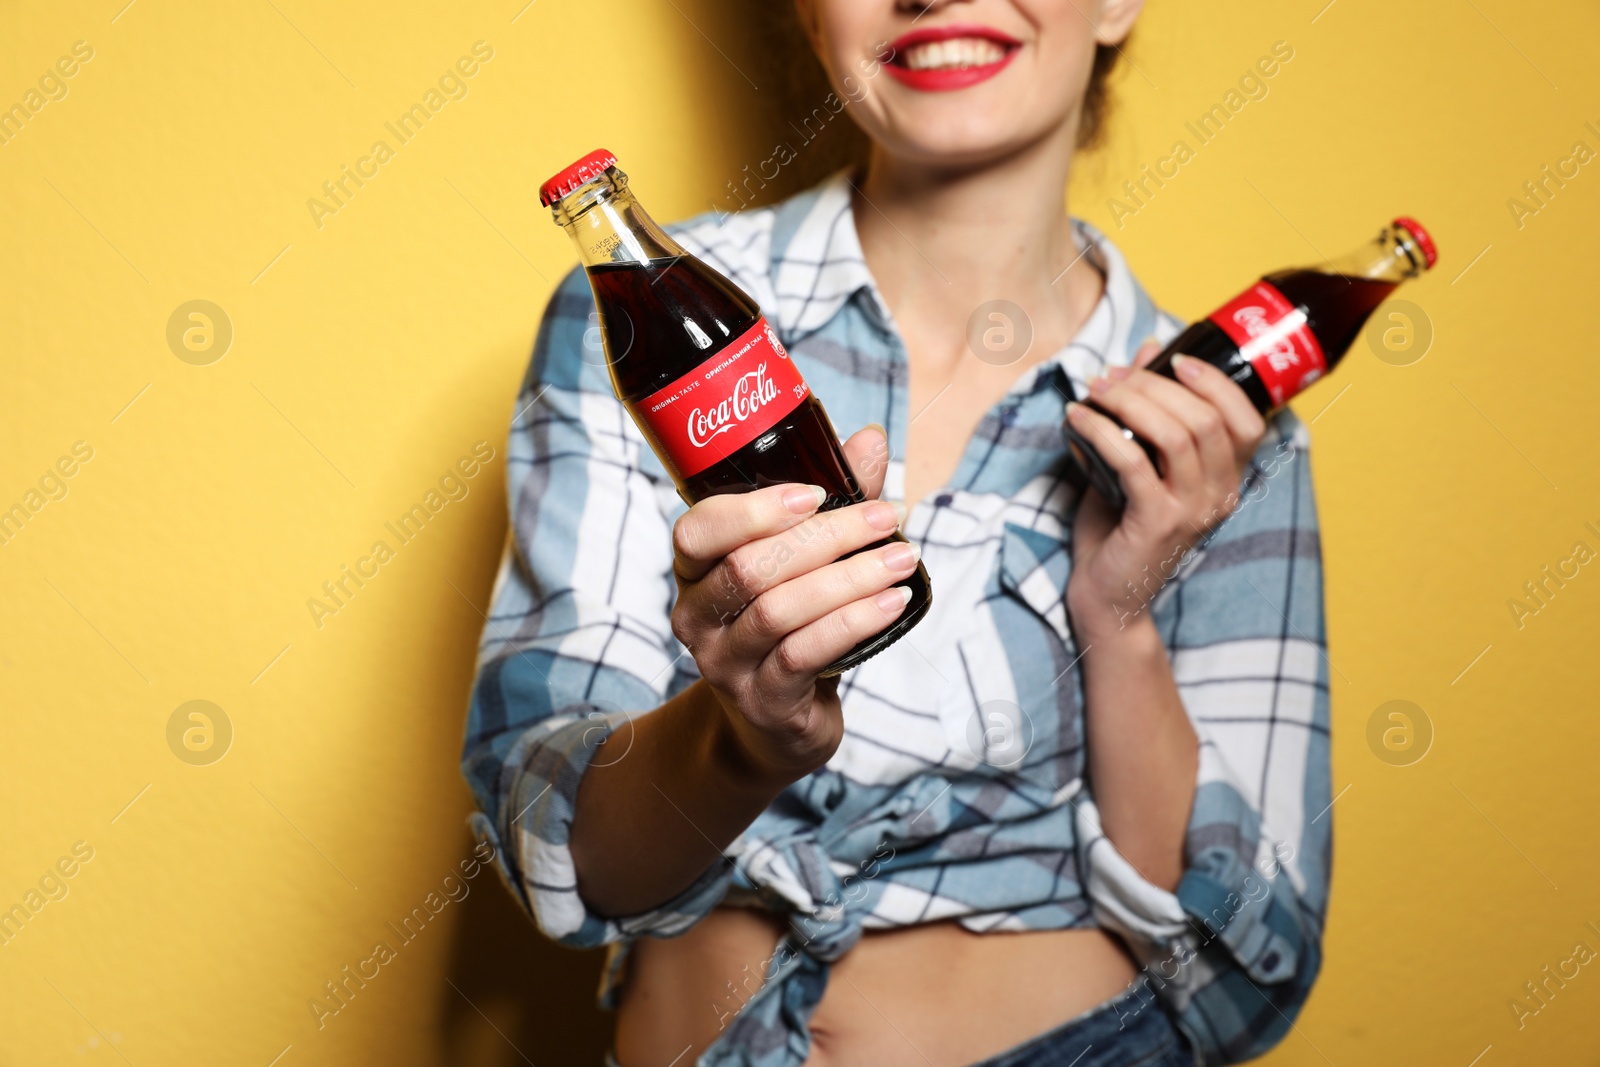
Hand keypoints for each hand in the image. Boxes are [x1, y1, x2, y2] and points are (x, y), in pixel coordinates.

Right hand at [669, 426, 917, 786]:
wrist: (777, 722)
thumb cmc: (791, 625)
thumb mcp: (804, 562)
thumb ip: (831, 502)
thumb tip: (870, 440)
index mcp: (696, 571)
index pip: (697, 531)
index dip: (754, 509)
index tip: (817, 493)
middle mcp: (696, 617)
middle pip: (750, 567)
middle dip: (827, 537)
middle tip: (887, 518)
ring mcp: (724, 664)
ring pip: (778, 611)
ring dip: (848, 579)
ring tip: (901, 560)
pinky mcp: (762, 701)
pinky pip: (802, 655)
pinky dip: (852, 623)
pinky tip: (892, 603)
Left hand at [1065, 342, 1266, 637]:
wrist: (1108, 598)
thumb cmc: (1121, 529)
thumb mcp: (1140, 463)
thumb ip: (1150, 412)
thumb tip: (1151, 349)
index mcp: (1227, 480)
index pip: (1248, 421)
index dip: (1216, 383)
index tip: (1173, 360)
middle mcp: (1219, 495)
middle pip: (1205, 418)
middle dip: (1154, 384)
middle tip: (1111, 375)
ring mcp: (1191, 511)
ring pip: (1176, 434)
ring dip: (1129, 401)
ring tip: (1094, 391)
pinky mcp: (1156, 523)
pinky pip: (1133, 461)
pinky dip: (1100, 430)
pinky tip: (1076, 419)